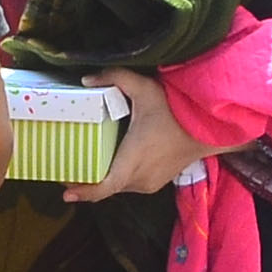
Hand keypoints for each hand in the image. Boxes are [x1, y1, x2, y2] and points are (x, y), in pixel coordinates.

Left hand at [65, 65, 221, 202]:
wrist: (207, 128)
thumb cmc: (175, 110)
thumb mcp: (144, 88)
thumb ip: (115, 78)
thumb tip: (86, 80)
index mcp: (134, 160)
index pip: (105, 186)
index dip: (84, 192)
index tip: (65, 193)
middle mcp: (139, 178)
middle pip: (106, 187)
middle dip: (85, 182)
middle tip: (65, 169)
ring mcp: (148, 184)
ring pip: (117, 186)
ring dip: (101, 179)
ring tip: (81, 165)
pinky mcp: (155, 184)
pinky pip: (128, 184)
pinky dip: (115, 177)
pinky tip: (105, 163)